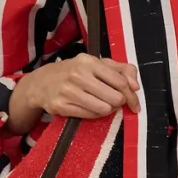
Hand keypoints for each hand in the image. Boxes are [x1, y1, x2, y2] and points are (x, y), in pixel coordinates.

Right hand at [6, 55, 139, 134]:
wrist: (42, 82)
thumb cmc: (75, 72)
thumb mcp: (97, 64)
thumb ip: (121, 70)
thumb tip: (135, 86)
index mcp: (90, 62)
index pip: (120, 82)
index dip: (131, 96)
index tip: (134, 104)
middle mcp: (78, 75)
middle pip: (115, 98)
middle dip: (118, 103)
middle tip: (113, 102)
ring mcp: (68, 91)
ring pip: (104, 109)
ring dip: (107, 110)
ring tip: (101, 104)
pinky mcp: (61, 106)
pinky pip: (90, 116)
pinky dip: (94, 114)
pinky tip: (90, 107)